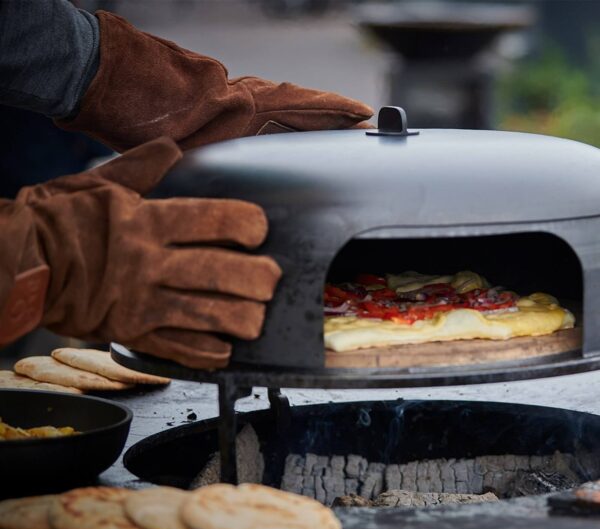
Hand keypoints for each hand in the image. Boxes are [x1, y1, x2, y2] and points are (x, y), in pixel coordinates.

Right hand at [0, 138, 280, 368]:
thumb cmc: (57, 222)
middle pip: (220, 272)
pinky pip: (179, 350)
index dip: (246, 225)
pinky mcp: (134, 333)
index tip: (259, 230)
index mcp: (145, 222)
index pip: (211, 220)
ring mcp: (143, 303)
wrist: (20, 267)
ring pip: (207, 315)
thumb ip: (142, 167)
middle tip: (271, 279)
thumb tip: (173, 147)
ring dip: (242, 319)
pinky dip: (208, 353)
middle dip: (257, 279)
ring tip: (257, 317)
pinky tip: (226, 348)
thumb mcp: (97, 184)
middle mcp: (150, 263)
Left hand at [55, 11, 373, 150]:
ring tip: (327, 127)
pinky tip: (272, 127)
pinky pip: (254, 100)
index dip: (335, 112)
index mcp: (244, 107)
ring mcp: (228, 87)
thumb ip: (223, 149)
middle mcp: (241, 92)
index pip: (303, 107)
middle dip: (329, 111)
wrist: (104, 76)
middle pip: (297, 100)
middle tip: (358, 122)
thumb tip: (248, 151)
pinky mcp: (212, 87)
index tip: (365, 116)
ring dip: (303, 112)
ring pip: (276, 100)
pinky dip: (273, 112)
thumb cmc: (137, 114)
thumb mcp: (187, 148)